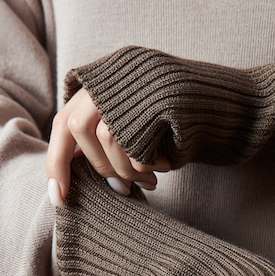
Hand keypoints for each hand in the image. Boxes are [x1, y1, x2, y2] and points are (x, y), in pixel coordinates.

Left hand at [45, 88, 170, 204]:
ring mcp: (131, 84)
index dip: (56, 162)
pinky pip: (136, 141)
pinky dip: (145, 163)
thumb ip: (101, 133)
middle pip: (78, 128)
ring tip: (151, 176)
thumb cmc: (172, 116)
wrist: (217, 95)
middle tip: (122, 187)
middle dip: (99, 166)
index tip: (59, 196)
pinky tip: (163, 164)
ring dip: (127, 169)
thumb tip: (71, 173)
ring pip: (106, 136)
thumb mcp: (130, 117)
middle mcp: (110, 79)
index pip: (63, 123)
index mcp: (99, 84)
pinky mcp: (155, 98)